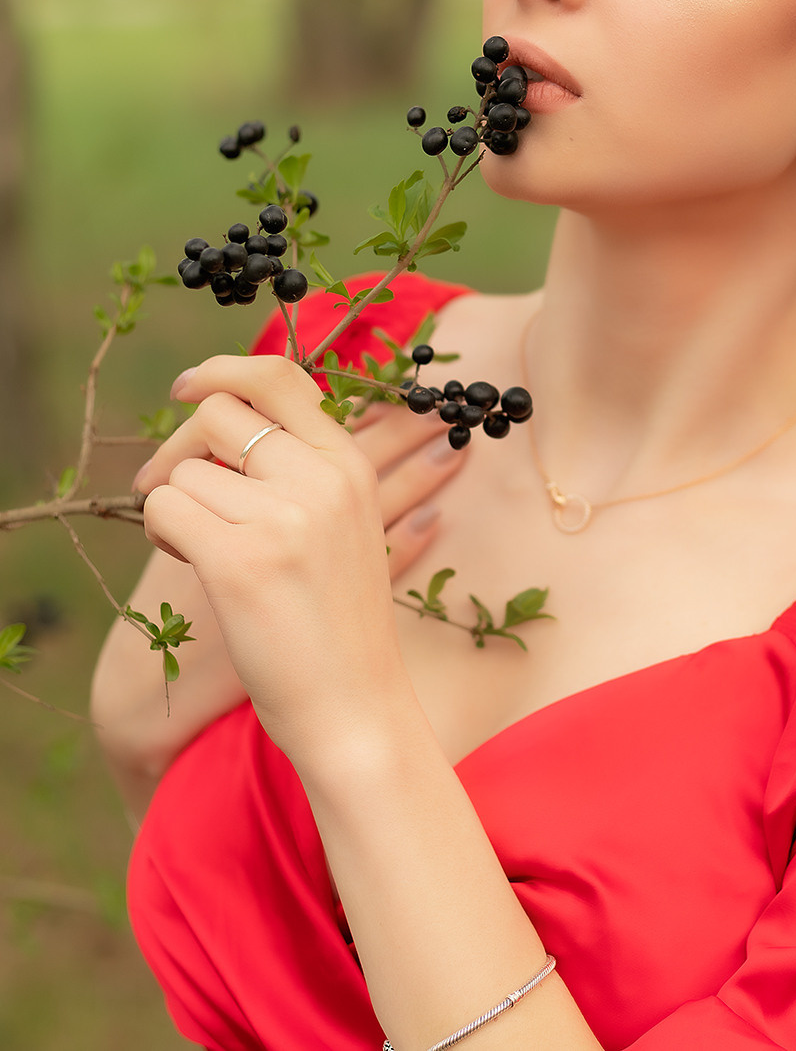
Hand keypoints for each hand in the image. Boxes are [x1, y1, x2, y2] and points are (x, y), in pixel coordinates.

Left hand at [132, 355, 466, 761]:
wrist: (356, 706)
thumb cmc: (339, 622)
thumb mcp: (349, 525)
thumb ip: (306, 469)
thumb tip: (228, 416)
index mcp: (349, 465)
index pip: (280, 376)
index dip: (222, 369)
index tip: (188, 387)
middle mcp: (322, 478)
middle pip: (217, 414)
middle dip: (175, 446)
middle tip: (163, 485)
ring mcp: (285, 517)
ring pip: (183, 471)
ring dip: (170, 506)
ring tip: (198, 549)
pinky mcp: (242, 561)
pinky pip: (166, 510)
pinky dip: (159, 532)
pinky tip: (188, 563)